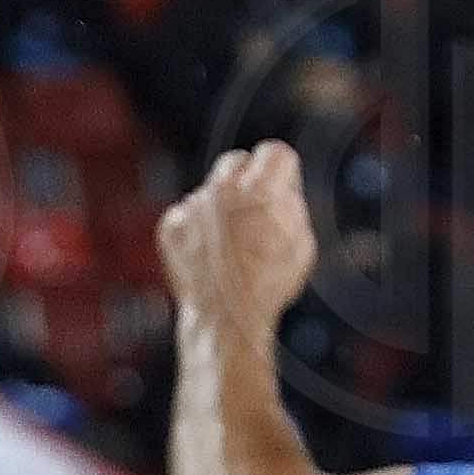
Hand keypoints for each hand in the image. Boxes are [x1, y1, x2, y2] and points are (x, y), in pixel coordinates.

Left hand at [157, 139, 320, 328]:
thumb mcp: (301, 243)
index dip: (282, 173)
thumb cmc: (270, 285)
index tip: (281, 191)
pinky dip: (196, 231)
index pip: (275, 153)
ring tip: (231, 247)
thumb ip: (291, 205)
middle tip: (254, 215)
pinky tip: (208, 257)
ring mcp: (193, 205)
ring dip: (221, 209)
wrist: (225, 321)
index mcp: (262, 187)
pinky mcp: (172, 224)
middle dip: (247, 182)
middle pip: (237, 162)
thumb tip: (281, 189)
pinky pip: (187, 215)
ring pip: (210, 190)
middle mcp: (223, 187)